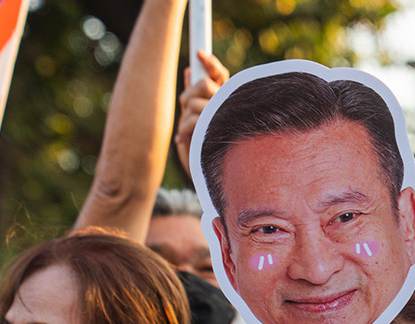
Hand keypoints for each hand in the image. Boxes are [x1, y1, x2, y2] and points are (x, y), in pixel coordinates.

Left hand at [175, 51, 228, 176]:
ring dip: (185, 118)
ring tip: (187, 134)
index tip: (199, 54)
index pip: (221, 76)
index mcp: (227, 102)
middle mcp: (229, 108)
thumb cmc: (204, 150)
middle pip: (203, 85)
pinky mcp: (216, 129)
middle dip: (188, 96)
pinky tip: (184, 140)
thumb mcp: (196, 117)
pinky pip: (193, 117)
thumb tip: (191, 71)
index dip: (210, 63)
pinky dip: (185, 129)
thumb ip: (196, 94)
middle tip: (186, 110)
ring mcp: (224, 118)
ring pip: (194, 103)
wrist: (212, 178)